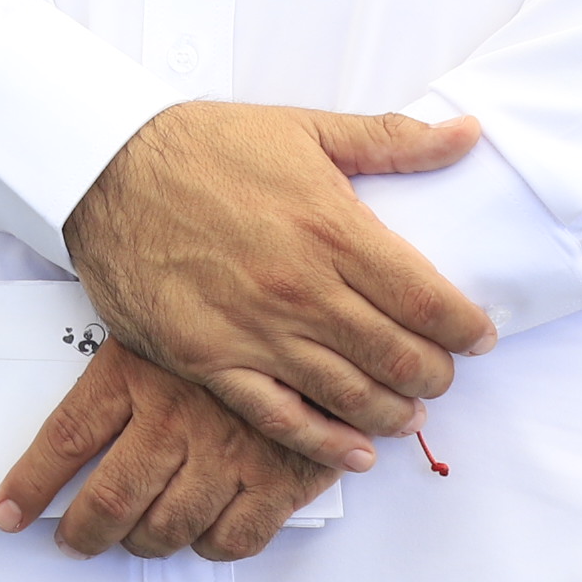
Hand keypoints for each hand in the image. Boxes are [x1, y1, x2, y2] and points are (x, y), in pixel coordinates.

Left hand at [0, 343, 337, 560]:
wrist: (327, 315)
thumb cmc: (234, 315)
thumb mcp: (161, 319)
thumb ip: (125, 365)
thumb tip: (78, 424)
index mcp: (134, 372)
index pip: (65, 439)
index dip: (29, 485)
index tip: (6, 514)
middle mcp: (174, 419)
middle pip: (110, 500)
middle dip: (83, 533)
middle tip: (72, 542)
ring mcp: (227, 453)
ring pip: (166, 528)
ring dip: (143, 544)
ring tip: (134, 540)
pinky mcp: (279, 478)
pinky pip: (232, 540)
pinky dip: (210, 547)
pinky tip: (201, 536)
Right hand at [62, 102, 495, 472]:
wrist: (104, 167)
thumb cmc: (201, 146)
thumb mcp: (304, 128)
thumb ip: (392, 140)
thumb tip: (467, 134)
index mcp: (334, 228)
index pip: (431, 302)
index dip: (468, 329)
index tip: (477, 335)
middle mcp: (303, 288)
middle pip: (401, 358)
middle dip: (436, 375)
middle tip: (440, 372)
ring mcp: (256, 329)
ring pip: (352, 396)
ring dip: (394, 413)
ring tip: (408, 410)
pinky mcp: (210, 359)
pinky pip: (281, 417)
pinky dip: (327, 445)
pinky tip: (355, 454)